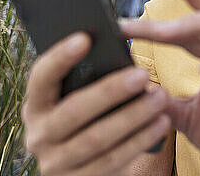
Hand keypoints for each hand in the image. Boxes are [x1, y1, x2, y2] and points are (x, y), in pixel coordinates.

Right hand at [21, 32, 170, 175]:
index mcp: (37, 105)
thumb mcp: (78, 101)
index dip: (60, 57)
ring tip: (161, 97)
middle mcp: (38, 135)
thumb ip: (88, 82)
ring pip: (97, 138)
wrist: (84, 172)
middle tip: (143, 73)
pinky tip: (162, 123)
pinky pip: (113, 160)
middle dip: (110, 91)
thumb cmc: (90, 120)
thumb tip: (117, 51)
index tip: (86, 37)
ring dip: (133, 116)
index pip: (41, 77)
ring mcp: (55, 163)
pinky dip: (140, 140)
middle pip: (73, 110)